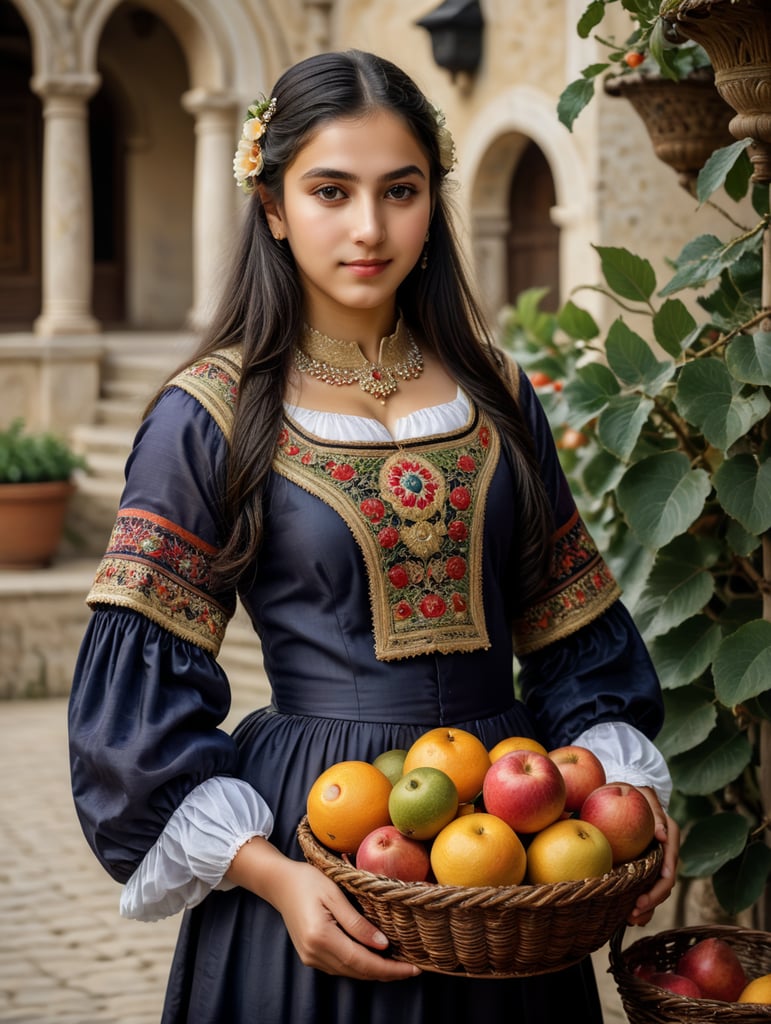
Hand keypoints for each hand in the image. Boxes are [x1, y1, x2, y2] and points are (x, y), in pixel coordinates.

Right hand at [226, 837, 420, 980]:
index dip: (390, 968)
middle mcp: (315, 954)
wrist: (279, 883)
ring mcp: (311, 958)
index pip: (363, 962)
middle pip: (358, 972)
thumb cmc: (308, 881)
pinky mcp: (311, 956)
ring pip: (350, 972)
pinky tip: (375, 958)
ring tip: (400, 965)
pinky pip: (341, 966)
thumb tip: (381, 944)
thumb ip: (357, 923)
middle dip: (387, 973)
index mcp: (321, 937)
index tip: (413, 968)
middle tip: (413, 969)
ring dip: (375, 971)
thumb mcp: (335, 895)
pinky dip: (360, 966)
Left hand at [627, 786, 679, 926]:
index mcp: (670, 838)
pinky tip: (625, 914)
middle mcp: (666, 852)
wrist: (627, 790)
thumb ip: (654, 812)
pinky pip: (644, 885)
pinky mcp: (643, 862)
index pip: (669, 869)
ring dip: (647, 907)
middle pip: (664, 885)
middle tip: (633, 914)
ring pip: (656, 889)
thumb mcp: (643, 795)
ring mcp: (656, 859)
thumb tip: (662, 835)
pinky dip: (638, 899)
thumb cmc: (634, 791)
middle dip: (651, 902)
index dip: (658, 888)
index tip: (642, 899)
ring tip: (631, 920)